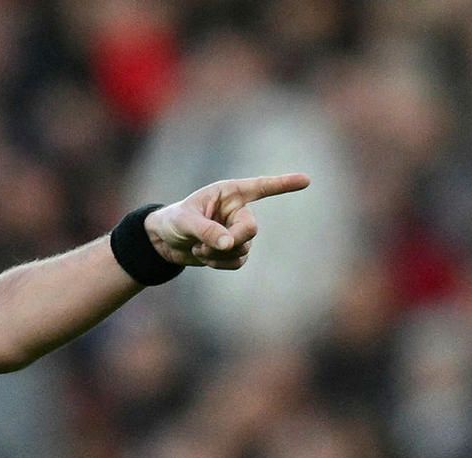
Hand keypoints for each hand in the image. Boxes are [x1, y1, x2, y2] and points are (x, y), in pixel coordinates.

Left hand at [145, 173, 310, 269]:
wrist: (164, 242)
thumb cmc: (173, 221)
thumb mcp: (184, 222)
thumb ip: (206, 230)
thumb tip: (229, 243)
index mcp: (229, 193)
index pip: (261, 187)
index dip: (283, 184)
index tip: (306, 180)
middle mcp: (237, 210)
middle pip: (251, 229)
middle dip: (232, 241)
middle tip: (207, 246)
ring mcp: (237, 231)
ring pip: (243, 248)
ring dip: (219, 254)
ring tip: (198, 248)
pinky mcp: (233, 250)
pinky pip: (238, 262)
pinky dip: (221, 264)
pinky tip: (205, 258)